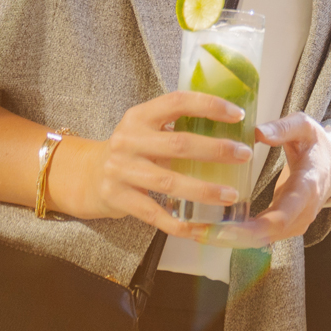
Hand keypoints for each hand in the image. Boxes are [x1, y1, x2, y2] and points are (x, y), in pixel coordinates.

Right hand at [50, 90, 250, 239]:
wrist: (86, 176)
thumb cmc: (131, 150)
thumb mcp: (146, 128)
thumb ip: (177, 125)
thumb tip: (231, 124)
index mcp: (140, 116)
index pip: (177, 102)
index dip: (209, 106)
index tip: (238, 115)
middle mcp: (128, 140)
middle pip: (178, 144)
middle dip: (215, 150)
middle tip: (244, 155)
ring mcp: (121, 171)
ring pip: (169, 182)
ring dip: (204, 190)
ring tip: (231, 195)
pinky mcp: (118, 198)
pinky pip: (154, 214)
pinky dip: (179, 223)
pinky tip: (201, 227)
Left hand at [211, 112, 330, 247]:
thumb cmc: (317, 144)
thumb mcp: (305, 127)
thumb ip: (283, 128)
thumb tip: (257, 132)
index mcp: (307, 188)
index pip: (282, 216)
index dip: (252, 228)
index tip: (224, 229)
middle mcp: (302, 213)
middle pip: (266, 235)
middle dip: (231, 238)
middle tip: (198, 234)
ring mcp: (295, 223)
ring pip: (261, 240)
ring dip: (228, 240)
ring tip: (195, 233)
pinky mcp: (285, 226)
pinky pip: (259, 236)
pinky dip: (234, 236)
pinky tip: (209, 230)